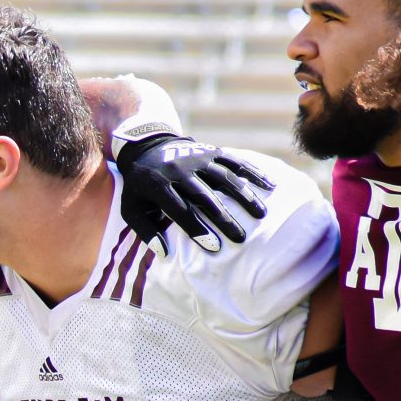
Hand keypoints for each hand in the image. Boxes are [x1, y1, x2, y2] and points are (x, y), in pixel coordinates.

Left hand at [117, 133, 270, 248]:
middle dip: (223, 218)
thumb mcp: (130, 208)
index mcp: (158, 185)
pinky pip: (235, 162)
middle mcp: (180, 170)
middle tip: (241, 238)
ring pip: (224, 177)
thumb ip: (145, 230)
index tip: (214, 247)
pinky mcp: (212, 151)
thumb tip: (163, 253)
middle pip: (205, 196)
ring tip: (261, 215)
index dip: (197, 228)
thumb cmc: (139, 187)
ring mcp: (198, 158)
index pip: (180, 210)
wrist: (146, 146)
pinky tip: (270, 186)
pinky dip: (253, 173)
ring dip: (244, 195)